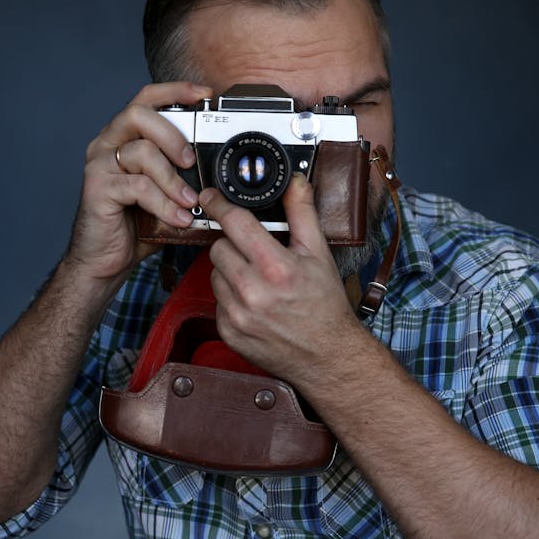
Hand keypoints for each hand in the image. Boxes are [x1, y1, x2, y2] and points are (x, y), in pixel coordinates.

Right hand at [66, 81, 211, 281]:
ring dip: (173, 179)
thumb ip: (182, 179)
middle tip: (190, 161)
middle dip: (172, 135)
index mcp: (124, 138)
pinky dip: (164, 204)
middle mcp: (107, 145)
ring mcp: (100, 165)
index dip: (175, 91)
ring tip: (190, 202)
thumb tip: (220, 177)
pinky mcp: (98, 188)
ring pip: (142, 152)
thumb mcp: (165, 196)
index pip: (146, 99)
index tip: (204, 95)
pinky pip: (138, 186)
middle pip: (139, 114)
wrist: (103, 262)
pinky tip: (178, 218)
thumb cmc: (133, 227)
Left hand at [204, 174, 357, 384]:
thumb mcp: (319, 254)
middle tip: (256, 254)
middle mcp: (252, 293)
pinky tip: (253, 303)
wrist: (327, 357)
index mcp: (276, 268)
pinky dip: (230, 298)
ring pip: (214, 274)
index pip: (235, 223)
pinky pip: (217, 301)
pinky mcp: (228, 333)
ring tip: (258, 280)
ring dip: (230, 272)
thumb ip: (302, 213)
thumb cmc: (326, 306)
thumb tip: (294, 181)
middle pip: (218, 248)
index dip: (219, 205)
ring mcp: (237, 316)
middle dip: (234, 245)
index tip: (211, 197)